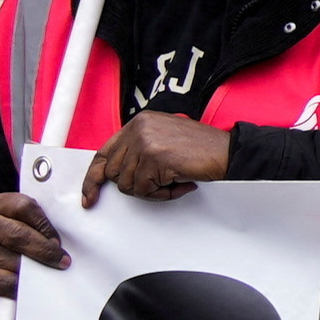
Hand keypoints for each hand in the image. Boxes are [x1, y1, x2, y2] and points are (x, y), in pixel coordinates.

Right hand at [0, 190, 65, 306]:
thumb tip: (60, 243)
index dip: (45, 225)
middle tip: (63, 262)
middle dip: (45, 250)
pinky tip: (32, 286)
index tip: (58, 241)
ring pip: (12, 261)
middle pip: (18, 235)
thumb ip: (38, 222)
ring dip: (35, 270)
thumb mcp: (22, 219)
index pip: (24, 207)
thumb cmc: (12, 234)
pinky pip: (5, 282)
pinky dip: (22, 286)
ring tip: (49, 274)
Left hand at [78, 114, 233, 205]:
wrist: (231, 153)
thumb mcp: (164, 140)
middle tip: (161, 184)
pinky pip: (145, 191)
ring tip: (174, 182)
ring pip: (128, 185)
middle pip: (114, 173)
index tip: (89, 196)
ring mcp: (146, 143)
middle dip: (135, 185)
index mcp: (138, 123)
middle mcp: (138, 129)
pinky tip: (180, 184)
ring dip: (151, 191)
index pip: (103, 153)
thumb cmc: (203, 150)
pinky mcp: (155, 159)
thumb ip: (139, 149)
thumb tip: (115, 173)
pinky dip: (162, 195)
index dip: (94, 177)